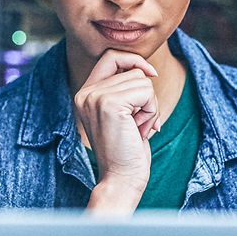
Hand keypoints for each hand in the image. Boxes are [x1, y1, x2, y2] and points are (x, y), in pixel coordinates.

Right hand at [73, 50, 160, 213]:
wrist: (121, 179)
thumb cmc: (127, 150)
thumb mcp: (123, 115)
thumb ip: (126, 90)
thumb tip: (147, 69)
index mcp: (85, 94)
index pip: (110, 57)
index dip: (134, 60)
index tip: (151, 75)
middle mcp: (86, 93)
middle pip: (132, 69)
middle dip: (145, 96)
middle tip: (138, 123)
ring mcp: (96, 97)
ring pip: (142, 80)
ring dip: (149, 106)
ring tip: (137, 128)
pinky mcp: (109, 104)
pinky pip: (146, 92)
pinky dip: (151, 111)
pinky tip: (140, 130)